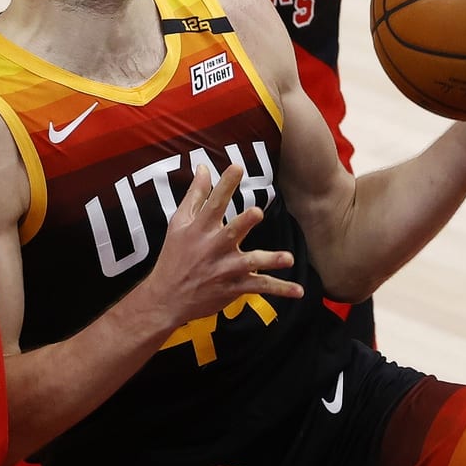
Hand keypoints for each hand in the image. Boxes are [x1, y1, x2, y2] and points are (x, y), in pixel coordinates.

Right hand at [150, 164, 300, 322]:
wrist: (167, 299)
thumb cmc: (174, 255)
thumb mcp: (179, 223)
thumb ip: (195, 194)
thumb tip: (204, 167)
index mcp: (200, 229)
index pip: (213, 203)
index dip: (225, 185)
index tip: (237, 167)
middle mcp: (213, 247)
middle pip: (231, 232)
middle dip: (244, 222)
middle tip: (257, 212)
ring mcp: (224, 269)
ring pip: (249, 263)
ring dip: (269, 261)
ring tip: (288, 258)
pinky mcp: (233, 287)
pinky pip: (259, 287)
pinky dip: (279, 289)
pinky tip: (298, 290)